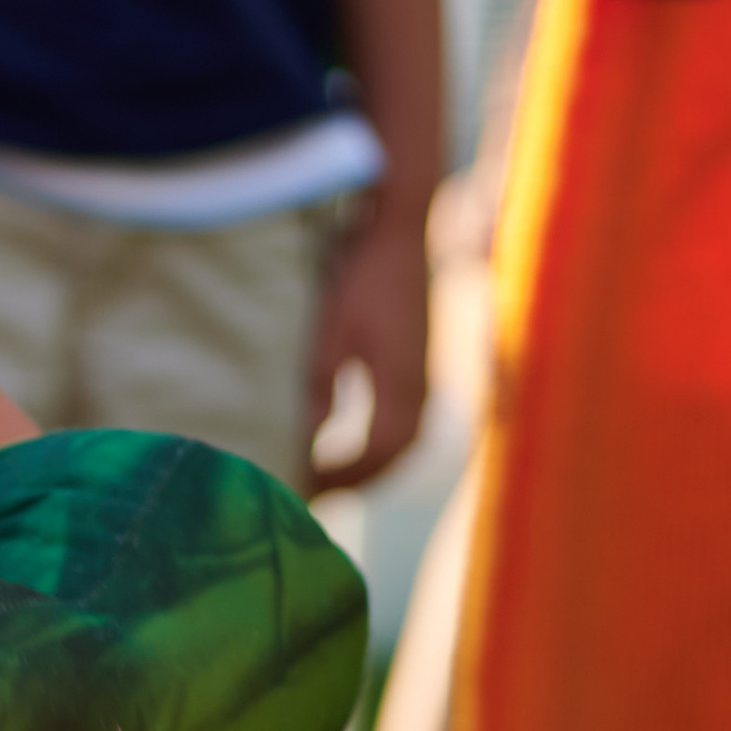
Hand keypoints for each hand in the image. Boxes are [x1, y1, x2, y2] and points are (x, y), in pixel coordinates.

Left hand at [305, 199, 430, 488]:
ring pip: (403, 443)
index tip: (306, 488)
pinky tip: (355, 445)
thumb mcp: (330, 333)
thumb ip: (322, 389)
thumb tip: (311, 440)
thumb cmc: (360, 279)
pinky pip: (407, 423)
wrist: (399, 234)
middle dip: (355, 481)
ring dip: (370, 466)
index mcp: (398, 386)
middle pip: (393, 457)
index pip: (373, 453)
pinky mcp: (421, 367)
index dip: (340, 477)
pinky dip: (382, 444)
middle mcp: (420, 390)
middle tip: (313, 496)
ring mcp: (424, 379)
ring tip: (331, 481)